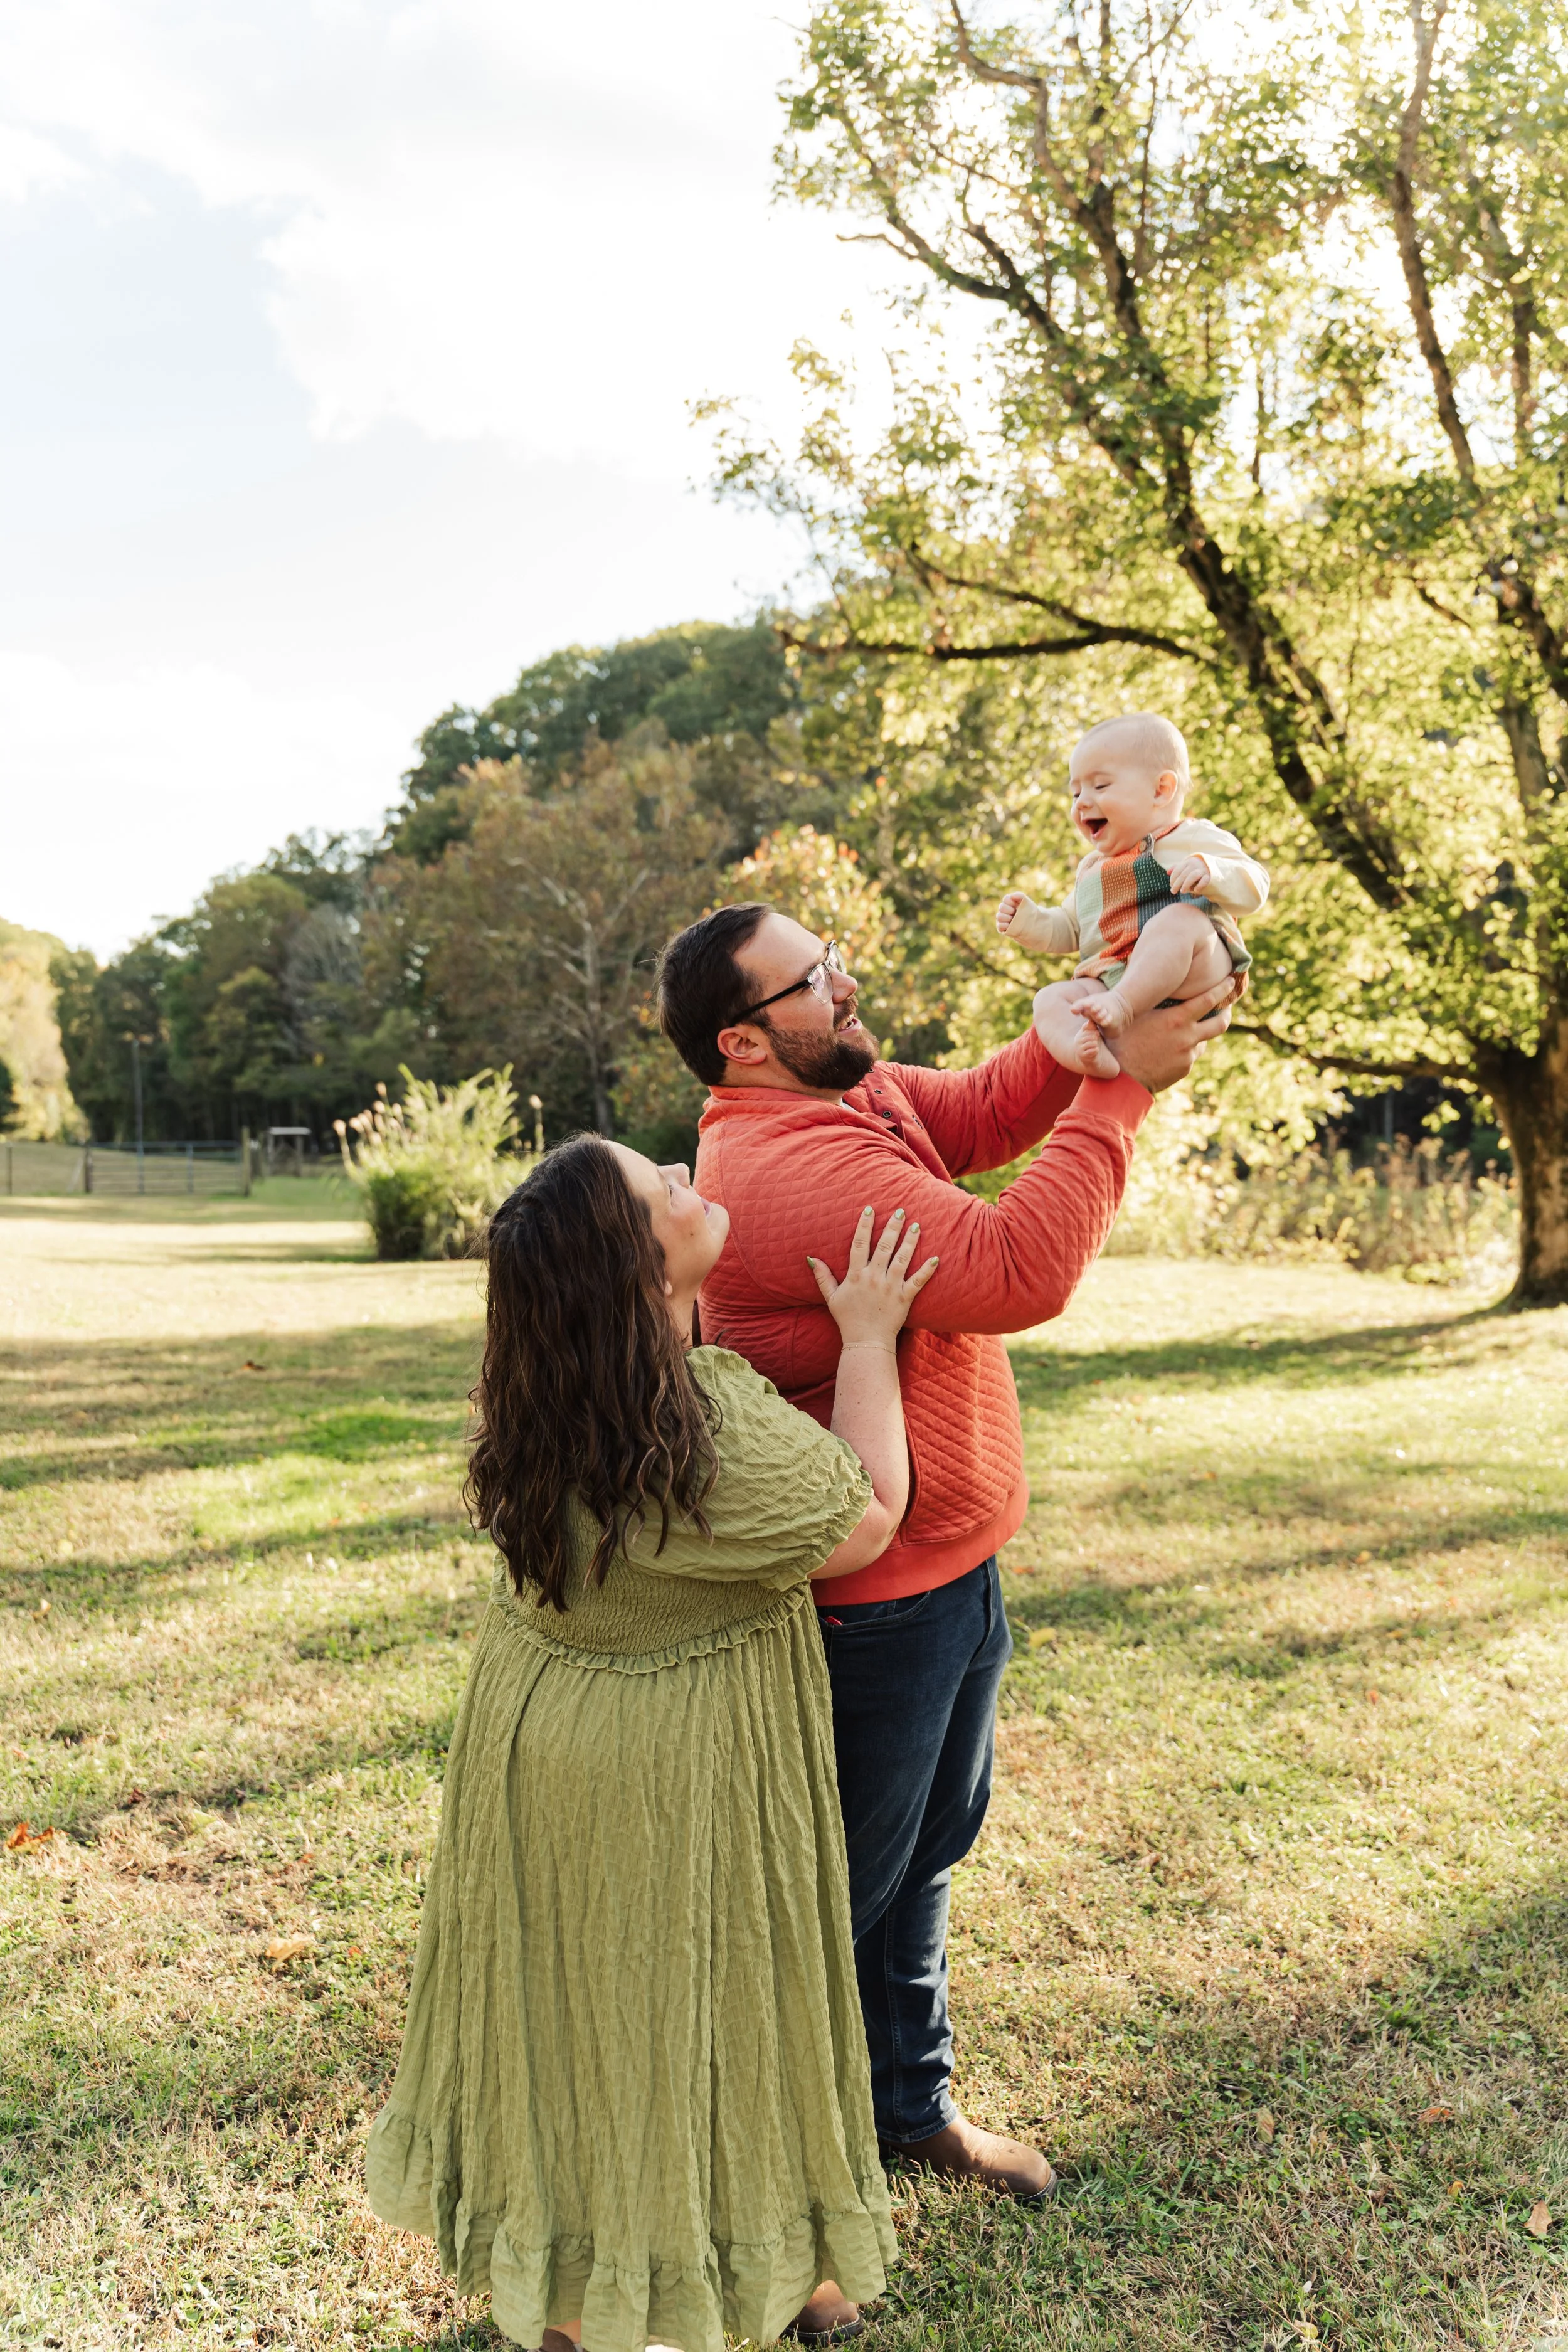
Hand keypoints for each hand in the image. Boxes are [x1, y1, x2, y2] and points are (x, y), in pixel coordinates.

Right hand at [808, 1206, 938, 1348]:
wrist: (865, 1342)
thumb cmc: (847, 1319)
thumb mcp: (831, 1297)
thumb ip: (822, 1277)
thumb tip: (811, 1258)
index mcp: (856, 1275)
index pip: (859, 1244)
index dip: (865, 1225)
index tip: (871, 1209)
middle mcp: (873, 1278)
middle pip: (884, 1246)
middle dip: (893, 1227)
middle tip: (901, 1211)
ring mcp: (890, 1287)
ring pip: (902, 1259)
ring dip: (910, 1241)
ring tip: (917, 1226)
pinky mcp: (904, 1298)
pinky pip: (918, 1281)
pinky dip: (927, 1270)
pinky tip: (936, 1258)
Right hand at [996, 889, 1029, 935]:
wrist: (1033, 926)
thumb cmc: (1029, 913)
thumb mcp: (1027, 903)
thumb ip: (1020, 896)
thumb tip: (1012, 896)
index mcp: (1010, 903)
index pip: (1006, 899)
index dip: (1011, 902)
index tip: (1017, 905)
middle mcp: (1004, 910)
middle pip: (1001, 907)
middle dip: (1009, 910)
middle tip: (1015, 913)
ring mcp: (1003, 919)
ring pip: (999, 916)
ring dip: (1007, 917)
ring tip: (1013, 920)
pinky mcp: (1002, 928)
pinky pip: (999, 926)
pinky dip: (1005, 925)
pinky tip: (1010, 925)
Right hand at [1111, 975, 1237, 1093]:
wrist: (1121, 1078)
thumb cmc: (1122, 1041)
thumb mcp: (1136, 1015)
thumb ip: (1154, 1001)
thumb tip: (1161, 982)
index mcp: (1177, 1020)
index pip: (1209, 1000)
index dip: (1223, 989)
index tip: (1231, 981)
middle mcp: (1187, 1038)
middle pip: (1220, 1024)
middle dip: (1226, 1013)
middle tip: (1226, 1007)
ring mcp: (1188, 1056)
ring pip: (1202, 1041)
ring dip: (1198, 1034)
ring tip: (1184, 1032)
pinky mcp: (1184, 1069)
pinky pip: (1190, 1056)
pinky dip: (1184, 1050)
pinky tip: (1168, 1051)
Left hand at [1166, 854, 1210, 896]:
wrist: (1214, 868)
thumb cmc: (1196, 870)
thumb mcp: (1186, 868)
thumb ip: (1177, 869)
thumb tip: (1167, 872)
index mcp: (1188, 861)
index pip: (1178, 870)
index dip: (1173, 879)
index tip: (1171, 886)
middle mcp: (1196, 864)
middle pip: (1184, 874)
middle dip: (1177, 884)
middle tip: (1173, 892)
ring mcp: (1203, 869)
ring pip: (1193, 876)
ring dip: (1186, 884)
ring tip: (1182, 891)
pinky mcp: (1210, 876)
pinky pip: (1204, 880)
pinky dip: (1199, 885)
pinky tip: (1195, 891)